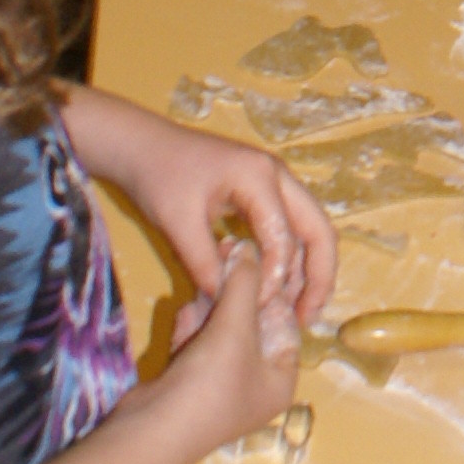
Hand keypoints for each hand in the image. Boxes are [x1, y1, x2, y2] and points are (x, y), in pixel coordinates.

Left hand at [85, 104, 338, 324]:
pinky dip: (293, 259)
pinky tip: (281, 288)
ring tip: (298, 312)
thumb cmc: (159, 176)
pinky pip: (292, 228)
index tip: (255, 310)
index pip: (283, 237)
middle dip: (319, 276)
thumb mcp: (177, 222)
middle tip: (307, 318)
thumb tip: (227, 304)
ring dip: (310, 269)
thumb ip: (203, 263)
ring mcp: (276, 183)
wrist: (143, 146)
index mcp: (260, 177)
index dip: (274, 278)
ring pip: (311, 229)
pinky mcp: (265, 193)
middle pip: (319, 229)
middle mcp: (279, 177)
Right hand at [157, 245, 307, 456]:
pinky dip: (191, 330)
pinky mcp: (188, 386)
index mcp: (279, 381)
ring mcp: (220, 388)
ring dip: (211, 308)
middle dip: (236, 295)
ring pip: (221, 334)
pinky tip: (184, 316)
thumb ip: (244, 284)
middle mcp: (255, 387)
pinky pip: (196, 348)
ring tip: (204, 278)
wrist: (151, 432)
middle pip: (252, 328)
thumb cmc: (209, 384)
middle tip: (225, 256)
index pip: (286, 326)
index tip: (257, 257)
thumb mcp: (234, 328)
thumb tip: (248, 245)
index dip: (272, 291)